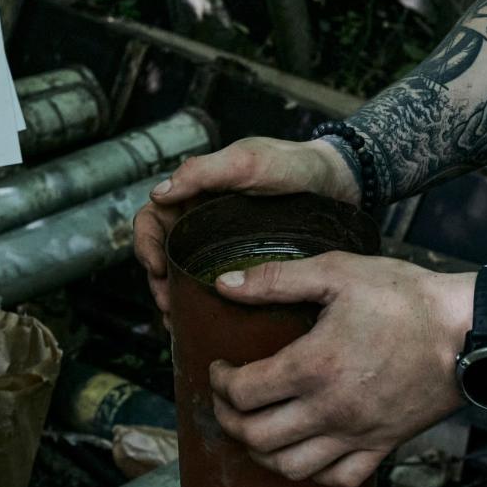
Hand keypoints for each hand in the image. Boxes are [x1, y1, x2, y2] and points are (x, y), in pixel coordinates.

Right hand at [133, 137, 359, 317]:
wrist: (342, 183)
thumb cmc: (293, 164)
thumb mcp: (247, 162)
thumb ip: (202, 173)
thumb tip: (158, 194)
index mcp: (194, 195)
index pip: (152, 220)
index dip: (145, 245)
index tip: (158, 268)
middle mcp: (202, 222)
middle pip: (162, 256)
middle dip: (158, 283)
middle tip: (168, 307)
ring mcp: (222, 247)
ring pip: (184, 277)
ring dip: (175, 301)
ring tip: (180, 322)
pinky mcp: (244, 266)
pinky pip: (215, 289)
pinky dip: (202, 308)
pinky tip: (203, 325)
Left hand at [207, 252, 471, 486]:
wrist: (471, 330)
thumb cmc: (405, 298)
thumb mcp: (336, 272)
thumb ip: (274, 279)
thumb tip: (224, 284)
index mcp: (312, 367)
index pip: (242, 392)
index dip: (218, 381)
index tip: (218, 367)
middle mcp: (330, 409)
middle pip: (256, 437)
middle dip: (228, 419)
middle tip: (226, 398)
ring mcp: (358, 433)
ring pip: (291, 467)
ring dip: (261, 451)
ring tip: (254, 426)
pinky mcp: (384, 445)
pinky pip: (339, 479)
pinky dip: (312, 472)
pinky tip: (303, 448)